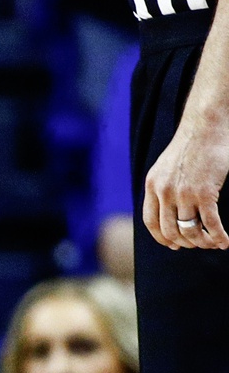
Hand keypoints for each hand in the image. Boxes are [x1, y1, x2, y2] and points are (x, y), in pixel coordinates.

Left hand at [143, 94, 228, 248]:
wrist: (205, 126)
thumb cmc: (192, 145)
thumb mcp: (166, 166)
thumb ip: (164, 185)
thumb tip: (169, 205)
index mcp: (152, 186)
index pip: (151, 221)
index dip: (162, 237)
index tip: (174, 245)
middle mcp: (164, 192)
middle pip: (170, 230)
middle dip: (185, 242)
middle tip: (198, 244)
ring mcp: (183, 193)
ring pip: (190, 230)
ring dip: (203, 242)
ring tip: (213, 244)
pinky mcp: (204, 192)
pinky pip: (210, 223)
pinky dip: (218, 236)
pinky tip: (225, 242)